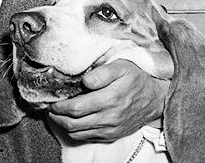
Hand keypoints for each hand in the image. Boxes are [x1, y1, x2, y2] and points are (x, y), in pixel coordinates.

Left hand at [48, 59, 168, 141]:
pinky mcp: (112, 135)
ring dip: (63, 125)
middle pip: (73, 124)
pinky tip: (70, 120)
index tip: (52, 100)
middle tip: (49, 107)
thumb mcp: (121, 66)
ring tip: (56, 114)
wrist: (155, 98)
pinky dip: (75, 131)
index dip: (59, 106)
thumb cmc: (136, 78)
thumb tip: (84, 81)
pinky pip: (87, 138)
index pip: (76, 108)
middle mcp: (109, 118)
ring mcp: (110, 129)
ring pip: (78, 133)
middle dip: (57, 116)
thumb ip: (101, 73)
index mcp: (110, 99)